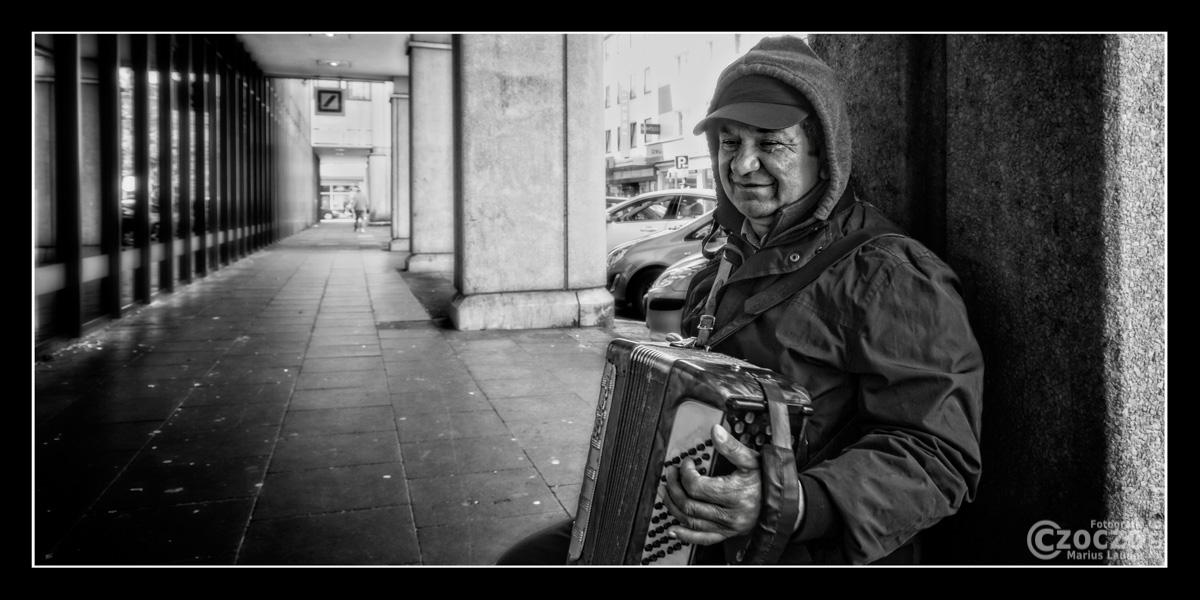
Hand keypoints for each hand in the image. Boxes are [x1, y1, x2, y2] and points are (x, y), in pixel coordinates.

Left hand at [657, 423, 761, 545]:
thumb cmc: (767, 480)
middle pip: (690, 504)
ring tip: (665, 491)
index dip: (686, 473)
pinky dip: (685, 535)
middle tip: (670, 473)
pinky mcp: (726, 534)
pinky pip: (702, 539)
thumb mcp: (752, 460)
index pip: (697, 487)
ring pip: (691, 521)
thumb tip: (715, 431)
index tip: (687, 463)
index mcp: (734, 494)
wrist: (783, 504)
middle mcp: (729, 514)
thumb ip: (732, 447)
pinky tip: (672, 529)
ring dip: (673, 506)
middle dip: (675, 487)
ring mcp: (727, 527)